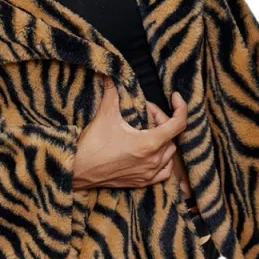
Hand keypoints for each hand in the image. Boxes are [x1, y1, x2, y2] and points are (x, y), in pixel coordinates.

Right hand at [72, 75, 185, 189]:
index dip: (180, 107)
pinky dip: (163, 160)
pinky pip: (164, 172)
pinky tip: (152, 152)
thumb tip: (110, 75)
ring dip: (163, 139)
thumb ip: (112, 93)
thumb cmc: (92, 145)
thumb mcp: (105, 115)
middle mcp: (153, 160)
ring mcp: (148, 173)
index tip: (175, 97)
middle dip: (162, 120)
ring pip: (169, 154)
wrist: (77, 170)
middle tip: (146, 112)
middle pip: (171, 136)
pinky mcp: (142, 182)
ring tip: (147, 130)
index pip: (178, 124)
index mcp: (149, 143)